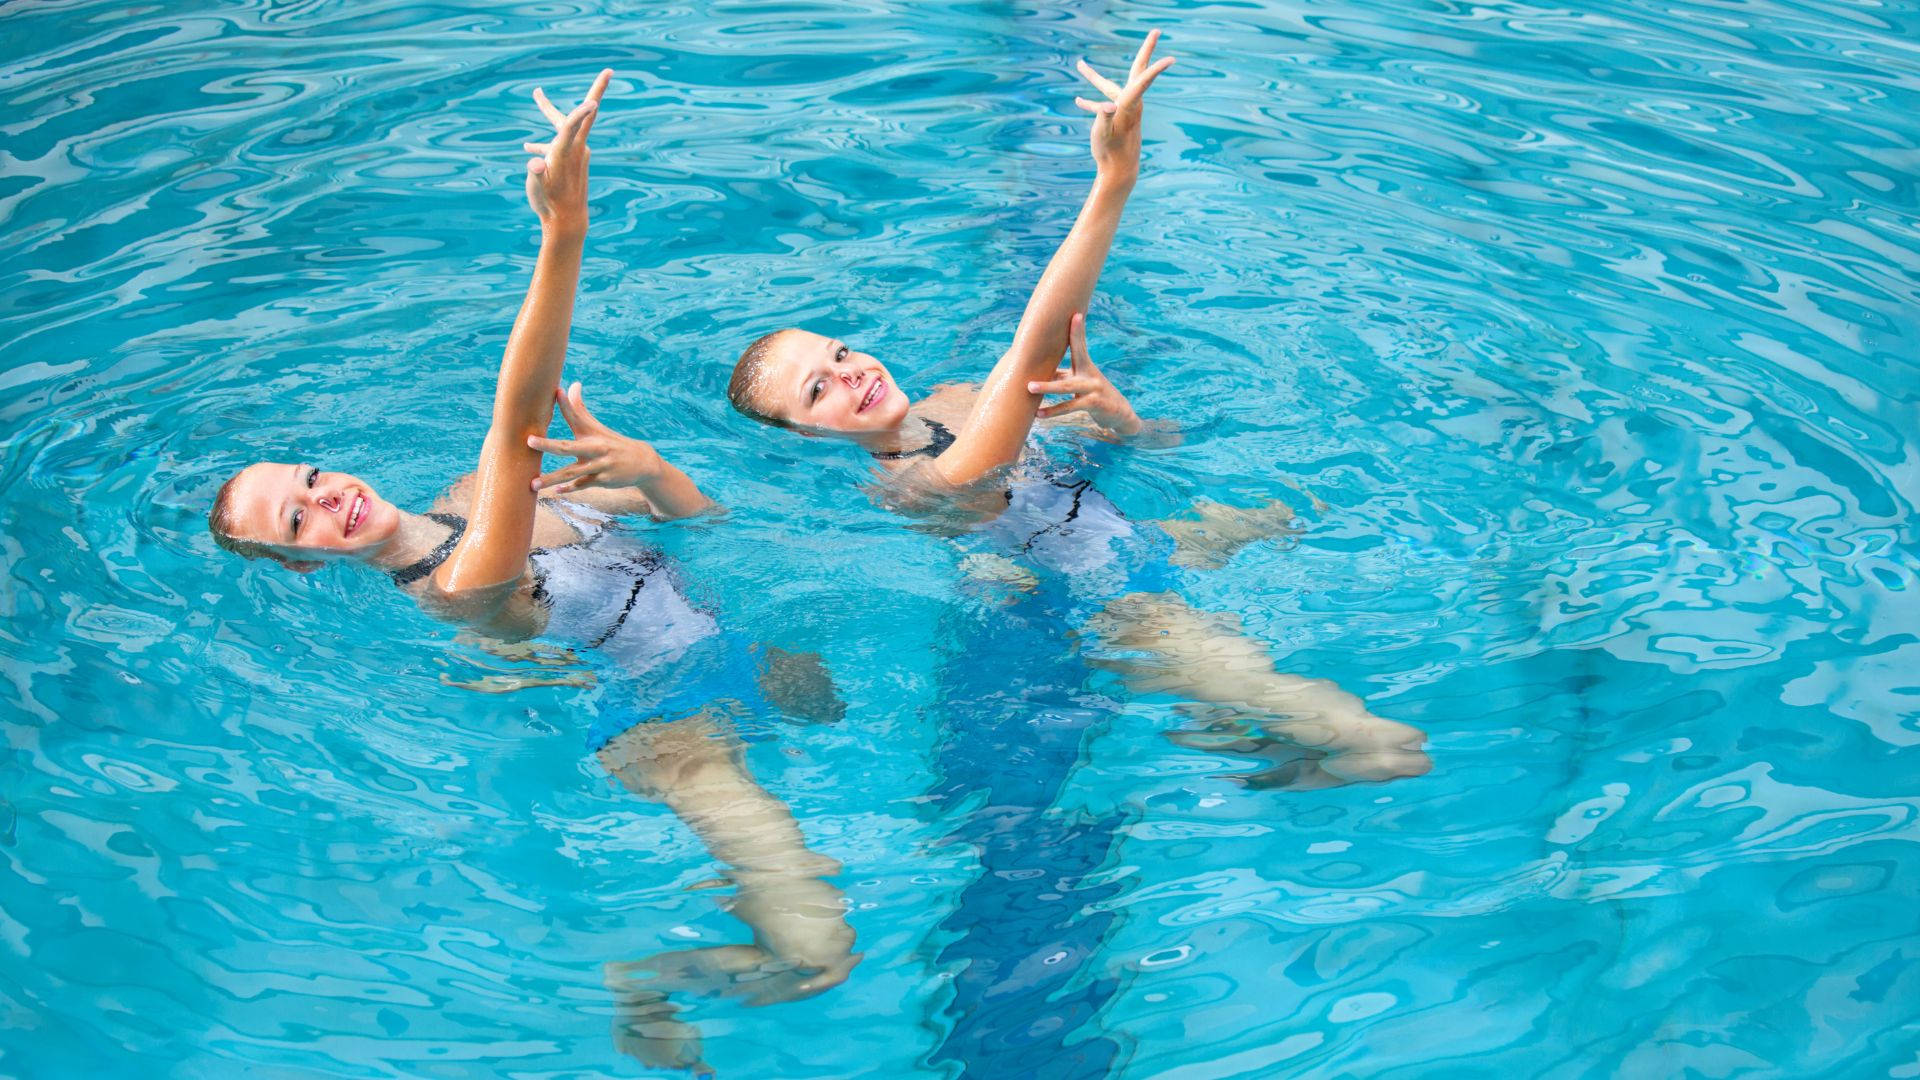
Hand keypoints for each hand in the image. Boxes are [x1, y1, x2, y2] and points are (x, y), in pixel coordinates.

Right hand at [521, 69, 611, 233]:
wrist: (567, 222)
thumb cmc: (549, 205)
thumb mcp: (536, 191)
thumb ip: (535, 175)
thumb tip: (532, 163)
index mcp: (565, 153)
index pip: (574, 127)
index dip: (581, 114)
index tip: (594, 102)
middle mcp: (575, 149)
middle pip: (585, 114)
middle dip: (596, 91)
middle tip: (609, 71)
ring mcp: (576, 152)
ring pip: (566, 125)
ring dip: (549, 110)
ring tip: (536, 93)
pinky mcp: (572, 158)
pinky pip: (560, 141)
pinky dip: (544, 142)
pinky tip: (528, 147)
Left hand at [528, 382, 663, 493]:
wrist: (642, 463)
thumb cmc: (612, 443)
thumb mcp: (597, 428)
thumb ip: (580, 409)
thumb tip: (572, 384)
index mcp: (591, 433)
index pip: (576, 416)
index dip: (566, 403)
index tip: (556, 390)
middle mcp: (595, 448)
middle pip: (567, 447)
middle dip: (548, 444)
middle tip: (529, 441)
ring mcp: (599, 465)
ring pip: (571, 472)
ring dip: (551, 479)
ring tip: (532, 484)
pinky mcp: (602, 480)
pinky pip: (582, 485)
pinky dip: (569, 488)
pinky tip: (557, 491)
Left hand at [1028, 313, 1143, 434]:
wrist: (1120, 414)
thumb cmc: (1094, 395)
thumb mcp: (1080, 383)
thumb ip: (1062, 376)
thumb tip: (1039, 368)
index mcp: (1086, 366)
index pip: (1080, 346)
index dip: (1078, 331)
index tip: (1075, 314)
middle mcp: (1091, 374)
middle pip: (1074, 360)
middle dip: (1060, 344)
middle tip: (1042, 343)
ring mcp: (1094, 388)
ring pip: (1067, 387)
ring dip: (1047, 387)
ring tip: (1029, 387)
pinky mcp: (1095, 404)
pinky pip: (1070, 407)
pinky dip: (1053, 411)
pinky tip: (1038, 414)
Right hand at [1073, 30, 1173, 181]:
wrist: (1118, 170)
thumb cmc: (1110, 153)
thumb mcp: (1103, 135)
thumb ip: (1103, 118)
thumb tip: (1106, 106)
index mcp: (1129, 105)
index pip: (1143, 80)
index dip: (1156, 68)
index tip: (1172, 59)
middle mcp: (1130, 103)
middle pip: (1139, 70)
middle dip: (1146, 50)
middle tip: (1156, 30)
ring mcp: (1124, 108)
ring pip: (1109, 87)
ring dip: (1094, 78)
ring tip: (1080, 65)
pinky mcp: (1117, 116)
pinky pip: (1103, 104)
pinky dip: (1091, 102)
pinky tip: (1079, 101)